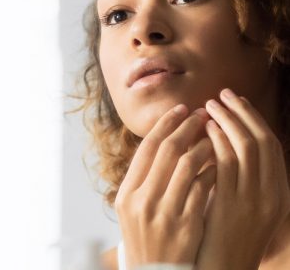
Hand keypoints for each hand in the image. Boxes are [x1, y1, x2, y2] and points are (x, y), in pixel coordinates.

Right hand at [114, 105, 215, 268]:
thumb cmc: (145, 238)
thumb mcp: (131, 209)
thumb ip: (142, 179)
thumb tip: (162, 142)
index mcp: (126, 194)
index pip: (146, 149)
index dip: (164, 125)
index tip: (180, 110)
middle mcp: (142, 201)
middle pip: (166, 151)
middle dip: (186, 127)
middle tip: (200, 114)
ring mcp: (164, 214)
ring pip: (187, 165)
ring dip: (203, 145)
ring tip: (213, 136)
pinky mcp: (186, 225)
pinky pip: (203, 188)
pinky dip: (212, 170)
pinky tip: (220, 163)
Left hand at [196, 88, 289, 269]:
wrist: (220, 269)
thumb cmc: (224, 236)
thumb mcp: (242, 205)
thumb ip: (239, 177)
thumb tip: (225, 143)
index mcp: (278, 193)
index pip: (271, 145)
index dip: (254, 119)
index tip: (238, 102)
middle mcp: (273, 194)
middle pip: (262, 140)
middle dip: (242, 113)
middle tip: (222, 94)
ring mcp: (254, 200)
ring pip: (246, 146)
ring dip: (228, 121)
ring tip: (209, 106)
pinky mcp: (232, 205)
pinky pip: (227, 163)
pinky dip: (218, 141)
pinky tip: (204, 129)